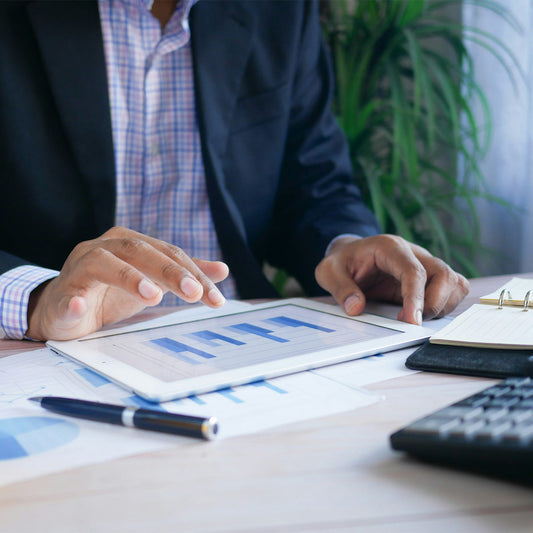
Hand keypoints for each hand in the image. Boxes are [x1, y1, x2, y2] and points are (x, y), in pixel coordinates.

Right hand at [26, 227, 228, 340]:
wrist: (65, 309)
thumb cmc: (111, 292)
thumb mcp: (153, 281)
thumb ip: (183, 273)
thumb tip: (222, 269)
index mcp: (129, 242)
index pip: (168, 253)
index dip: (194, 273)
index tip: (215, 298)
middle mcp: (104, 248)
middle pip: (139, 251)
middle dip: (170, 271)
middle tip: (194, 292)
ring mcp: (79, 268)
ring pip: (103, 263)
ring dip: (128, 277)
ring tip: (153, 295)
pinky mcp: (62, 293)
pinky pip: (67, 295)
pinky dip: (74, 301)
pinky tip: (81, 307)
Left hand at [314, 234, 468, 324]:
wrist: (349, 256)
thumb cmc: (342, 262)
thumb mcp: (328, 272)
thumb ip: (341, 288)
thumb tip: (356, 308)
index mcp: (390, 248)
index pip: (414, 270)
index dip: (416, 297)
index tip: (411, 321)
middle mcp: (414, 253)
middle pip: (443, 274)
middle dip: (434, 303)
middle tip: (411, 323)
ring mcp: (425, 265)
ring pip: (454, 282)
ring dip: (442, 305)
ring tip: (415, 318)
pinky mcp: (429, 279)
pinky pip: (453, 289)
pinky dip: (445, 305)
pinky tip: (423, 314)